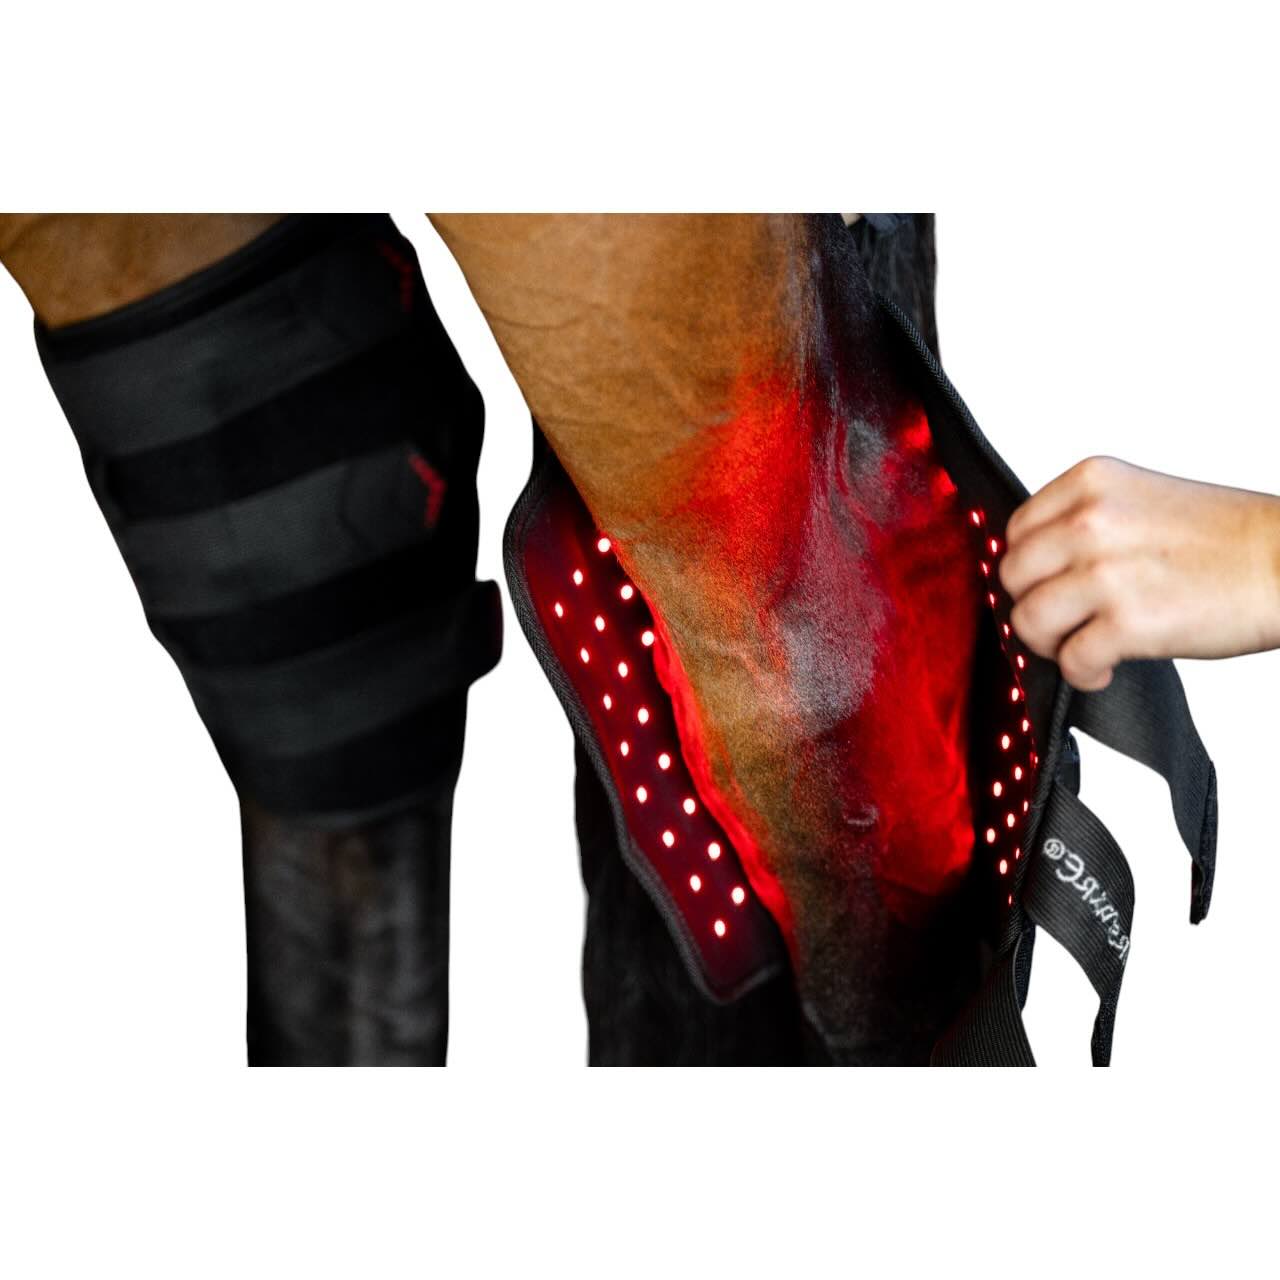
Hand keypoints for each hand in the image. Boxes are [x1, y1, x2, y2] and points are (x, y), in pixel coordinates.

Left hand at [1000, 456, 1279, 690]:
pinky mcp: (1128, 621)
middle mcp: (1091, 520)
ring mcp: (1106, 571)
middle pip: (1013, 576)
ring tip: (1082, 646)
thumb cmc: (1228, 539)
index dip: (1028, 568)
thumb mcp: (1142, 500)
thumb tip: (1037, 566)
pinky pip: (1069, 659)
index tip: (1047, 586)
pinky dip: (1082, 674)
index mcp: (1091, 482)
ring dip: (1050, 644)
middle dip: (1033, 606)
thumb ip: (1085, 521)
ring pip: (1028, 620)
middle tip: (1063, 623)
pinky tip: (1104, 669)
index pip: (1016, 531)